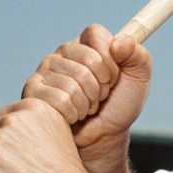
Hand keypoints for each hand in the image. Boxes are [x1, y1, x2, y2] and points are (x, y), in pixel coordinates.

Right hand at [22, 24, 152, 172]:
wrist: (102, 138)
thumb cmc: (118, 106)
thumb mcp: (139, 79)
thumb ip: (139, 56)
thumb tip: (119, 43)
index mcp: (86, 44)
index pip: (95, 34)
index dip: (110, 60)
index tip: (114, 78)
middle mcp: (63, 53)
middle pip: (87, 61)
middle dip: (102, 87)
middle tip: (100, 97)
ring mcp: (45, 71)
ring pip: (73, 82)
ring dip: (88, 103)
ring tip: (87, 108)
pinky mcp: (33, 91)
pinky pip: (58, 99)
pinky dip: (74, 113)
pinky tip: (73, 116)